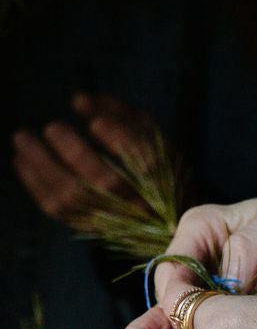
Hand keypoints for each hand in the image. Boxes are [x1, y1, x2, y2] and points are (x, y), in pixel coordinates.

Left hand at [12, 92, 156, 223]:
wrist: (161, 219)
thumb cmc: (153, 164)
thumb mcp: (148, 132)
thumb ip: (119, 111)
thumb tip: (79, 100)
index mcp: (163, 177)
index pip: (144, 160)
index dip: (118, 139)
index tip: (96, 123)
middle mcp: (139, 203)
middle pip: (107, 182)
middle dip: (74, 152)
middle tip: (51, 127)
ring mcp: (112, 220)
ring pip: (76, 198)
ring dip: (43, 166)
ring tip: (21, 140)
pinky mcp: (91, 228)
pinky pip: (59, 211)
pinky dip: (35, 185)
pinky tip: (21, 161)